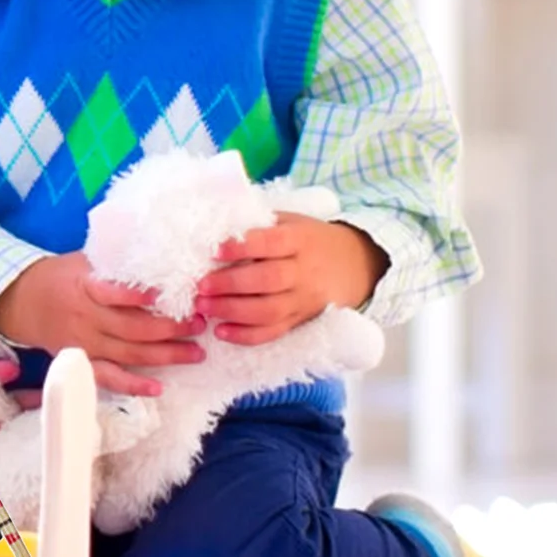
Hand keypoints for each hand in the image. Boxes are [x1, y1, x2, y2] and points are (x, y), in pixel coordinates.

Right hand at [0, 253, 203, 396]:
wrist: (20, 301)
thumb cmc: (60, 275)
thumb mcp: (84, 260)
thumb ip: (116, 264)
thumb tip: (162, 257)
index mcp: (85, 287)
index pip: (116, 293)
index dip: (143, 296)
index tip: (172, 294)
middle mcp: (85, 318)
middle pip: (133, 328)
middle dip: (171, 327)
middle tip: (200, 323)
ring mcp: (84, 344)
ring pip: (129, 354)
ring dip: (165, 355)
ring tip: (196, 352)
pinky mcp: (81, 362)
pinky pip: (109, 378)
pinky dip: (132, 385)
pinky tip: (157, 388)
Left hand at [195, 217, 386, 345]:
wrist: (356, 264)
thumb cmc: (310, 238)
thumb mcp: (290, 221)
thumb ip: (258, 224)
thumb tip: (215, 227)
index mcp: (300, 239)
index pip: (271, 243)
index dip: (243, 247)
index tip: (214, 250)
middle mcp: (305, 271)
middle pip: (269, 280)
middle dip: (230, 284)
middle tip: (201, 286)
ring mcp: (304, 299)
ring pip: (269, 310)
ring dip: (232, 312)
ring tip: (203, 307)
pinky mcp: (301, 320)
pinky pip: (274, 332)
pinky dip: (246, 335)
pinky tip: (221, 331)